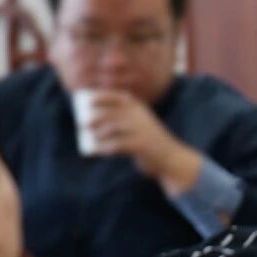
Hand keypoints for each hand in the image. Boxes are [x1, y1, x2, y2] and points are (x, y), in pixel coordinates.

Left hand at [82, 89, 202, 193]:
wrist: (171, 158)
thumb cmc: (150, 141)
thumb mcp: (140, 125)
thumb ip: (123, 120)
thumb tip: (92, 122)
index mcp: (139, 108)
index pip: (117, 97)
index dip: (101, 97)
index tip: (89, 101)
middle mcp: (139, 117)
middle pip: (111, 113)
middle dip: (95, 117)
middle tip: (85, 124)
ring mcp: (141, 130)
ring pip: (112, 128)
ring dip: (100, 133)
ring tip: (94, 137)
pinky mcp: (141, 145)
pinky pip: (118, 145)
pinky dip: (107, 148)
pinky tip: (101, 151)